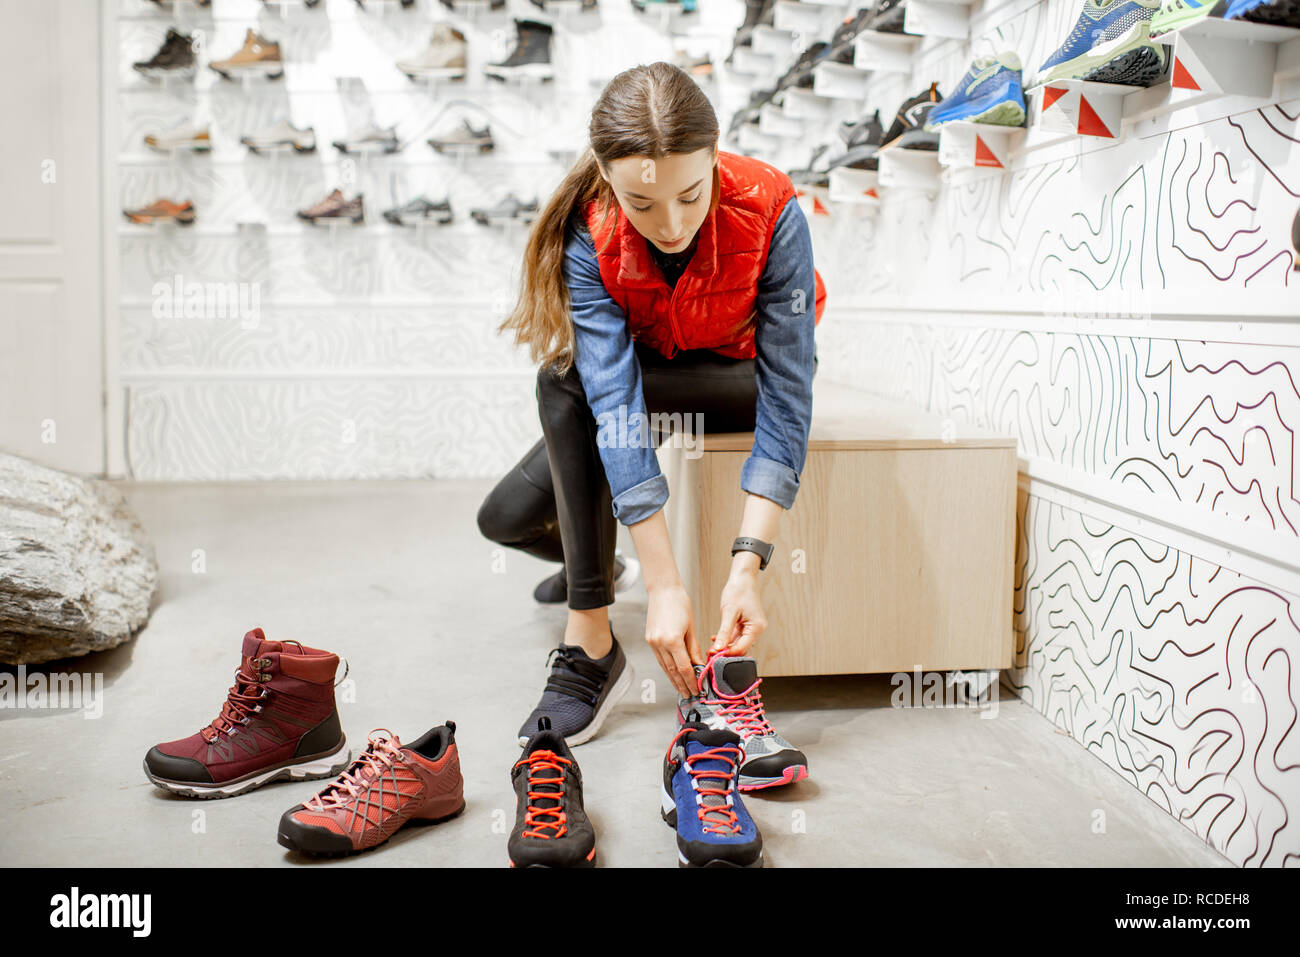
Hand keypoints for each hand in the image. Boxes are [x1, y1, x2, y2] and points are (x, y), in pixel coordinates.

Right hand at [645, 583, 702, 698]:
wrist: (663, 589)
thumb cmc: (680, 603)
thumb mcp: (691, 627)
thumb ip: (694, 649)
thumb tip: (700, 665)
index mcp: (672, 640)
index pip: (684, 667)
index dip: (691, 680)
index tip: (698, 689)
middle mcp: (660, 643)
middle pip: (673, 670)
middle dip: (682, 684)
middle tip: (690, 695)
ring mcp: (653, 642)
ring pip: (665, 667)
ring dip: (673, 679)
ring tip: (682, 689)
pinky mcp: (650, 639)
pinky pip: (660, 659)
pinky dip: (667, 668)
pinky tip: (673, 675)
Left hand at [711, 565, 765, 656]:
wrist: (742, 578)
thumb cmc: (739, 591)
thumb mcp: (729, 612)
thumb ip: (724, 632)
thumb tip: (719, 648)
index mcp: (756, 627)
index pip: (742, 648)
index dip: (728, 654)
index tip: (714, 656)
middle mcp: (757, 629)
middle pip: (741, 648)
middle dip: (726, 651)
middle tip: (711, 653)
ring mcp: (753, 627)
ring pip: (738, 642)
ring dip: (726, 645)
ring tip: (712, 647)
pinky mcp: (747, 624)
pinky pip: (737, 635)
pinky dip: (727, 638)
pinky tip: (717, 638)